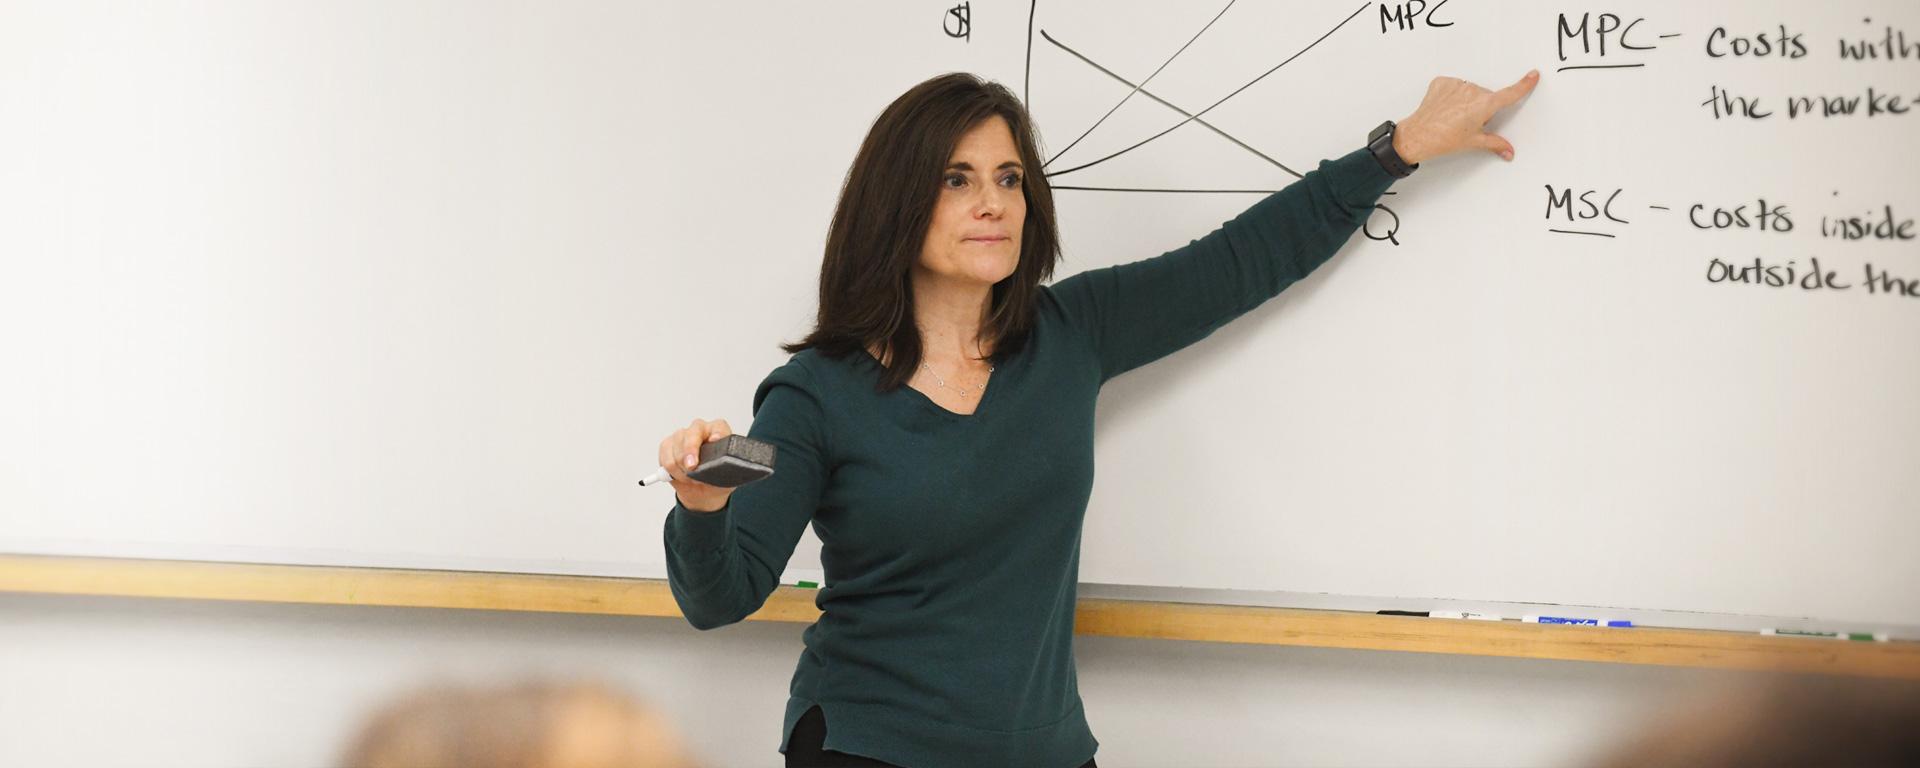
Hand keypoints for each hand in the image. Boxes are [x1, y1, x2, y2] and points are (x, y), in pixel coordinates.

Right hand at [657, 417, 734, 512]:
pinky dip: (671, 470)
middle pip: (692, 433)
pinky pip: (665, 457)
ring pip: (676, 447)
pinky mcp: (668, 446)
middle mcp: (700, 430)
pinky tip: (680, 475)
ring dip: (682, 468)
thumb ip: (728, 467)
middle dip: (690, 451)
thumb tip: (723, 464)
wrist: (704, 491)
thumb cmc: (718, 480)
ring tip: (690, 478)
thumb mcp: (730, 477)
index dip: (716, 433)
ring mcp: (682, 436)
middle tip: (691, 467)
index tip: (714, 441)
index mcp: (719, 432)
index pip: (719, 427)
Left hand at [1392, 69, 1539, 164]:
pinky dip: (1452, 95)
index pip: (1509, 94)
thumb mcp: (1473, 142)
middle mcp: (1472, 90)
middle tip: (1467, 123)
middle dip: (1481, 108)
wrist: (1417, 135)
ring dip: (1466, 101)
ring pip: (1470, 91)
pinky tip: (1445, 108)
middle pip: (1486, 96)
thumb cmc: (1444, 139)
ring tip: (1453, 117)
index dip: (1523, 85)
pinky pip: (1454, 86)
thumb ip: (1495, 143)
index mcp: (1484, 105)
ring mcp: (1457, 84)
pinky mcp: (1442, 81)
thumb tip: (1509, 151)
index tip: (1533, 75)